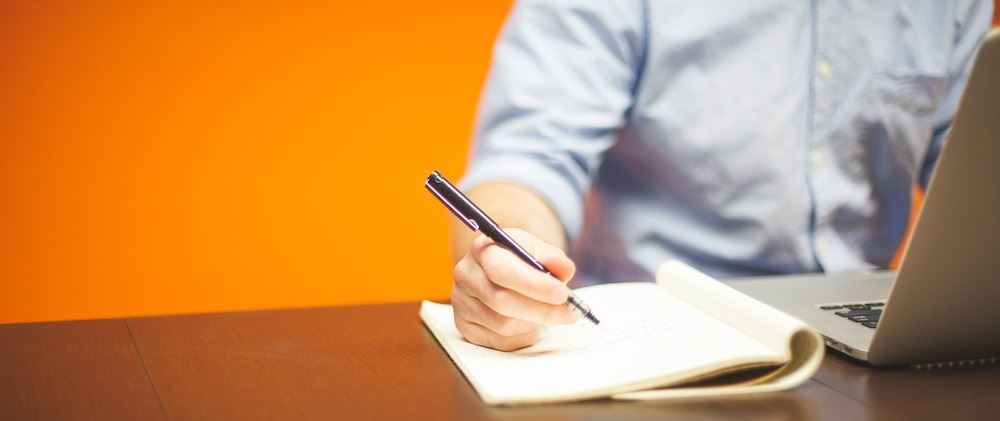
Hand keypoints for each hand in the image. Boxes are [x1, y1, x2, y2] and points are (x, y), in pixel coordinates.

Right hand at [451, 228, 577, 350]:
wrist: (499, 273)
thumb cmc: (521, 261)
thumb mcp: (536, 250)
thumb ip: (552, 257)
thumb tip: (564, 269)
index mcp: (482, 250)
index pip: (502, 270)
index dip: (533, 284)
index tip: (562, 294)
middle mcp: (466, 275)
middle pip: (502, 301)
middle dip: (542, 310)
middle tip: (569, 312)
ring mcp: (462, 303)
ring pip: (504, 325)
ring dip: (534, 323)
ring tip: (547, 313)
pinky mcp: (465, 327)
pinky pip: (501, 342)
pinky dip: (524, 335)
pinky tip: (529, 322)